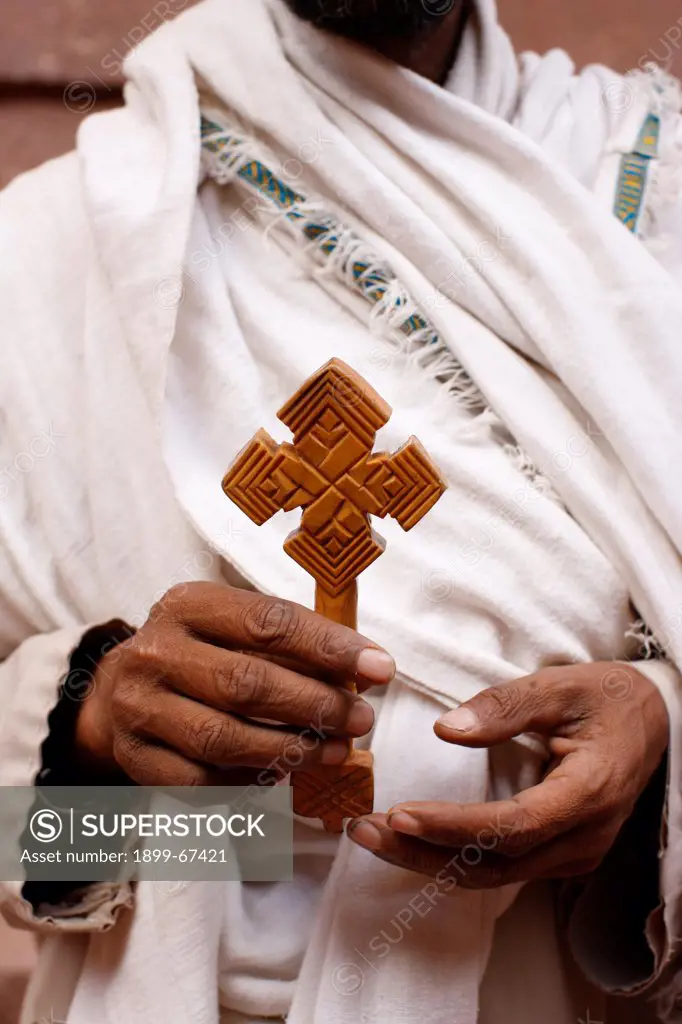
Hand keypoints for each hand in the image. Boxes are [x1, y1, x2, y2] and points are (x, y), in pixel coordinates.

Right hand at [75, 582, 394, 785]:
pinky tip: (287, 773)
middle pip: (246, 683)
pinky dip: (253, 780)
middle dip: (316, 704)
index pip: (267, 622)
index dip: (329, 647)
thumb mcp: (232, 624)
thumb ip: (289, 640)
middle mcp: (156, 652)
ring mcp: (139, 707)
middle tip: (361, 718)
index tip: (379, 667)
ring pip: (225, 738)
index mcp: (188, 605)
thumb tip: (364, 669)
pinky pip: (204, 780)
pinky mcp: (136, 758)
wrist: (118, 690)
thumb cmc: (200, 652)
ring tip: (338, 750)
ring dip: (292, 749)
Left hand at [348, 662, 668, 885]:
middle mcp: (584, 836)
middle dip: (424, 851)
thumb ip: (505, 706)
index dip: (453, 826)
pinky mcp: (563, 852)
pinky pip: (504, 868)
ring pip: (496, 874)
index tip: (399, 813)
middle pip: (496, 863)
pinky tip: (414, 841)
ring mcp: (576, 852)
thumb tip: (446, 730)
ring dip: (431, 860)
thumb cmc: (607, 698)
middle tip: (363, 830)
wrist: (656, 720)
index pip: (513, 826)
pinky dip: (455, 858)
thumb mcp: (560, 685)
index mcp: (588, 792)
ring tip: (374, 837)